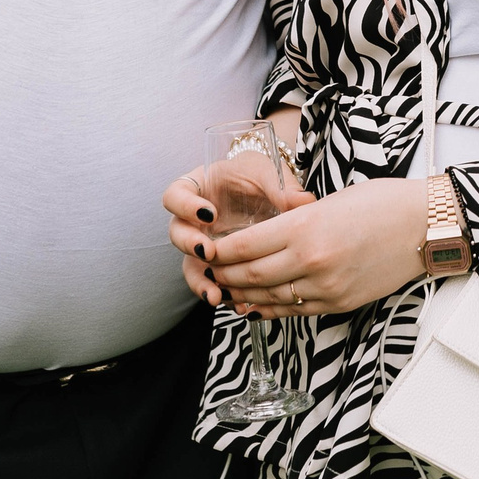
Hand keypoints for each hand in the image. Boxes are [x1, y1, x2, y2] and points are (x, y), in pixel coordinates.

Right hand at [163, 164, 314, 308]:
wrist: (272, 195)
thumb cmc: (262, 176)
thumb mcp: (270, 173)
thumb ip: (281, 187)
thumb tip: (302, 202)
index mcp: (199, 189)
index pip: (176, 195)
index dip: (186, 206)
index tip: (209, 214)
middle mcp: (194, 220)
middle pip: (177, 234)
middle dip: (190, 245)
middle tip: (208, 254)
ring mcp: (204, 243)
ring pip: (192, 266)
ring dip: (201, 282)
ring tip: (216, 295)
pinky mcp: (219, 265)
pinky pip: (215, 283)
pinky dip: (226, 295)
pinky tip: (241, 306)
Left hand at [201, 177, 428, 316]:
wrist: (425, 227)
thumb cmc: (382, 203)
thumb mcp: (330, 202)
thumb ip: (295, 221)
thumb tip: (264, 236)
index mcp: (305, 228)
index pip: (244, 246)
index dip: (218, 252)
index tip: (205, 249)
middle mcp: (311, 262)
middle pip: (250, 276)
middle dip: (223, 275)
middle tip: (208, 271)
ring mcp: (326, 287)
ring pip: (268, 298)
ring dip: (242, 295)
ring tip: (225, 289)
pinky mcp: (339, 303)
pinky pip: (294, 311)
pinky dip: (269, 309)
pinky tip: (255, 305)